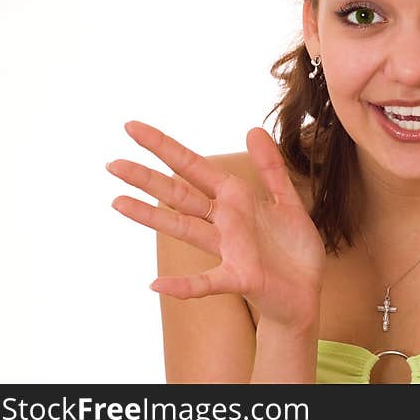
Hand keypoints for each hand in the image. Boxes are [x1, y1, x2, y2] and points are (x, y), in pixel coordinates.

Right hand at [106, 120, 325, 328]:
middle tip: (112, 164)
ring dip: (152, 218)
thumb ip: (270, 168)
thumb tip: (253, 128)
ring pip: (184, 229)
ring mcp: (229, 250)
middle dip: (148, 179)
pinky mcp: (240, 278)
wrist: (307, 291)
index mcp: (236, 200)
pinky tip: (157, 285)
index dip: (165, 147)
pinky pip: (208, 282)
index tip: (132, 128)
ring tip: (118, 203)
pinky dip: (184, 285)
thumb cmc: (293, 248)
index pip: (194, 167)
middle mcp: (225, 223)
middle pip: (179, 195)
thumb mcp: (286, 200)